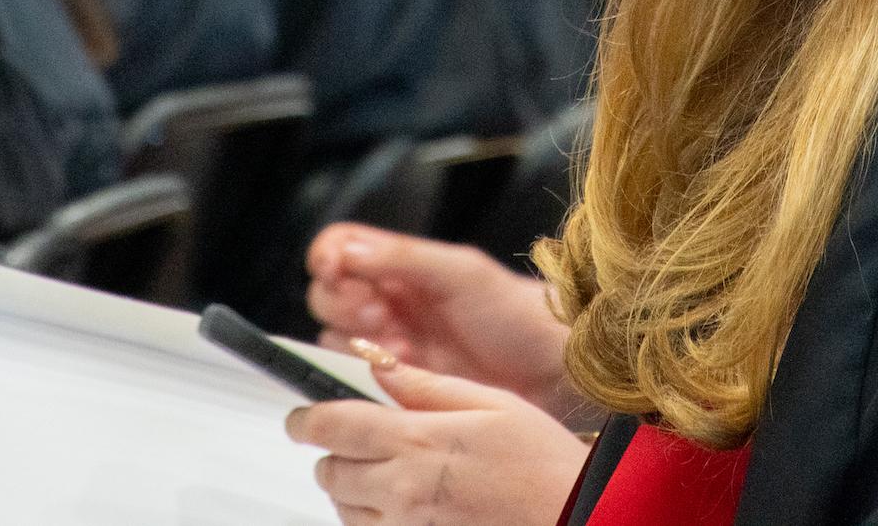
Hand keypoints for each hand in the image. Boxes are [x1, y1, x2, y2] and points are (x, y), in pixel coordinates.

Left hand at [288, 347, 588, 525]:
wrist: (577, 517)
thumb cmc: (543, 461)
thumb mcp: (492, 402)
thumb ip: (426, 386)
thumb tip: (378, 366)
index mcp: (417, 440)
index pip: (332, 425)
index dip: (306, 418)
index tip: (300, 417)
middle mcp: (402, 490)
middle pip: (329, 470)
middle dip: (332, 452)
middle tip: (354, 441)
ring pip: (343, 508)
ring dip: (351, 488)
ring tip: (387, 474)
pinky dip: (371, 519)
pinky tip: (400, 506)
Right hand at [305, 225, 578, 419]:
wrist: (551, 370)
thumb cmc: (516, 312)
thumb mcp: (462, 272)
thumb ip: (404, 258)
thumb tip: (348, 251)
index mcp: (401, 265)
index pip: (339, 249)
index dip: (328, 258)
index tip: (336, 271)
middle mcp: (390, 302)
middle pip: (326, 295)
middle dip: (342, 305)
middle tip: (378, 315)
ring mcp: (390, 345)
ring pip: (333, 340)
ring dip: (354, 343)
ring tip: (399, 347)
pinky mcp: (396, 385)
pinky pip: (355, 380)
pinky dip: (367, 374)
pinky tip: (403, 370)